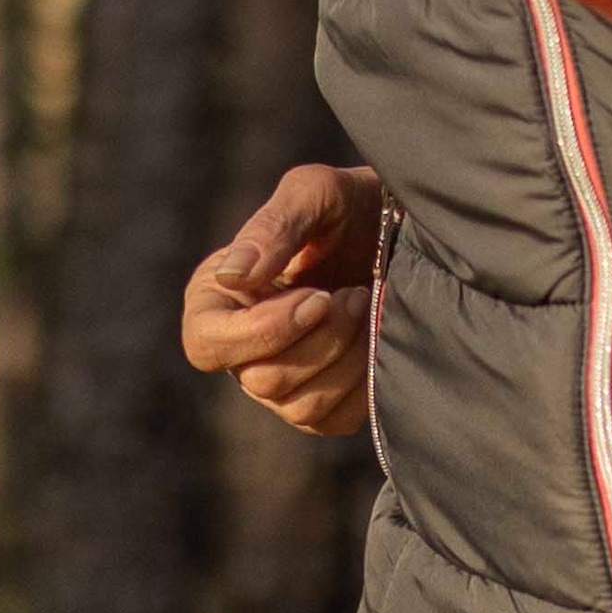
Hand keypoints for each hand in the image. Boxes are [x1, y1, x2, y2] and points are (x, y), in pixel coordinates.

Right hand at [182, 166, 384, 436]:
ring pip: (300, 406)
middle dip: (321, 338)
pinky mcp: (324, 405)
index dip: (261, 331)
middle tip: (355, 293)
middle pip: (261, 379)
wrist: (405, 232)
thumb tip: (233, 275)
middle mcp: (241, 348)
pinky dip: (365, 381)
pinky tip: (377, 336)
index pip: (206, 344)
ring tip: (366, 306)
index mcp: (218, 299)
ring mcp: (281, 383)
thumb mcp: (313, 194)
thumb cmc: (349, 206)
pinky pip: (337, 418)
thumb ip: (273, 227)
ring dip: (345, 357)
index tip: (317, 296)